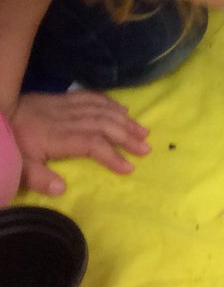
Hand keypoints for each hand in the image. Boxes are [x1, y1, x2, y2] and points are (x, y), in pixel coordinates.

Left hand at [9, 92, 150, 195]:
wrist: (1, 112)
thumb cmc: (12, 142)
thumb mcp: (18, 166)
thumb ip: (38, 178)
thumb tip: (62, 189)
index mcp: (58, 137)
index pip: (92, 144)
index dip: (112, 155)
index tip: (128, 167)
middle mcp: (69, 119)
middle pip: (104, 125)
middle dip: (127, 137)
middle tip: (146, 148)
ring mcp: (69, 106)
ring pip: (104, 111)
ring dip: (125, 120)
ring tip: (143, 131)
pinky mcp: (67, 98)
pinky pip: (94, 97)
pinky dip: (112, 103)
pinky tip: (124, 109)